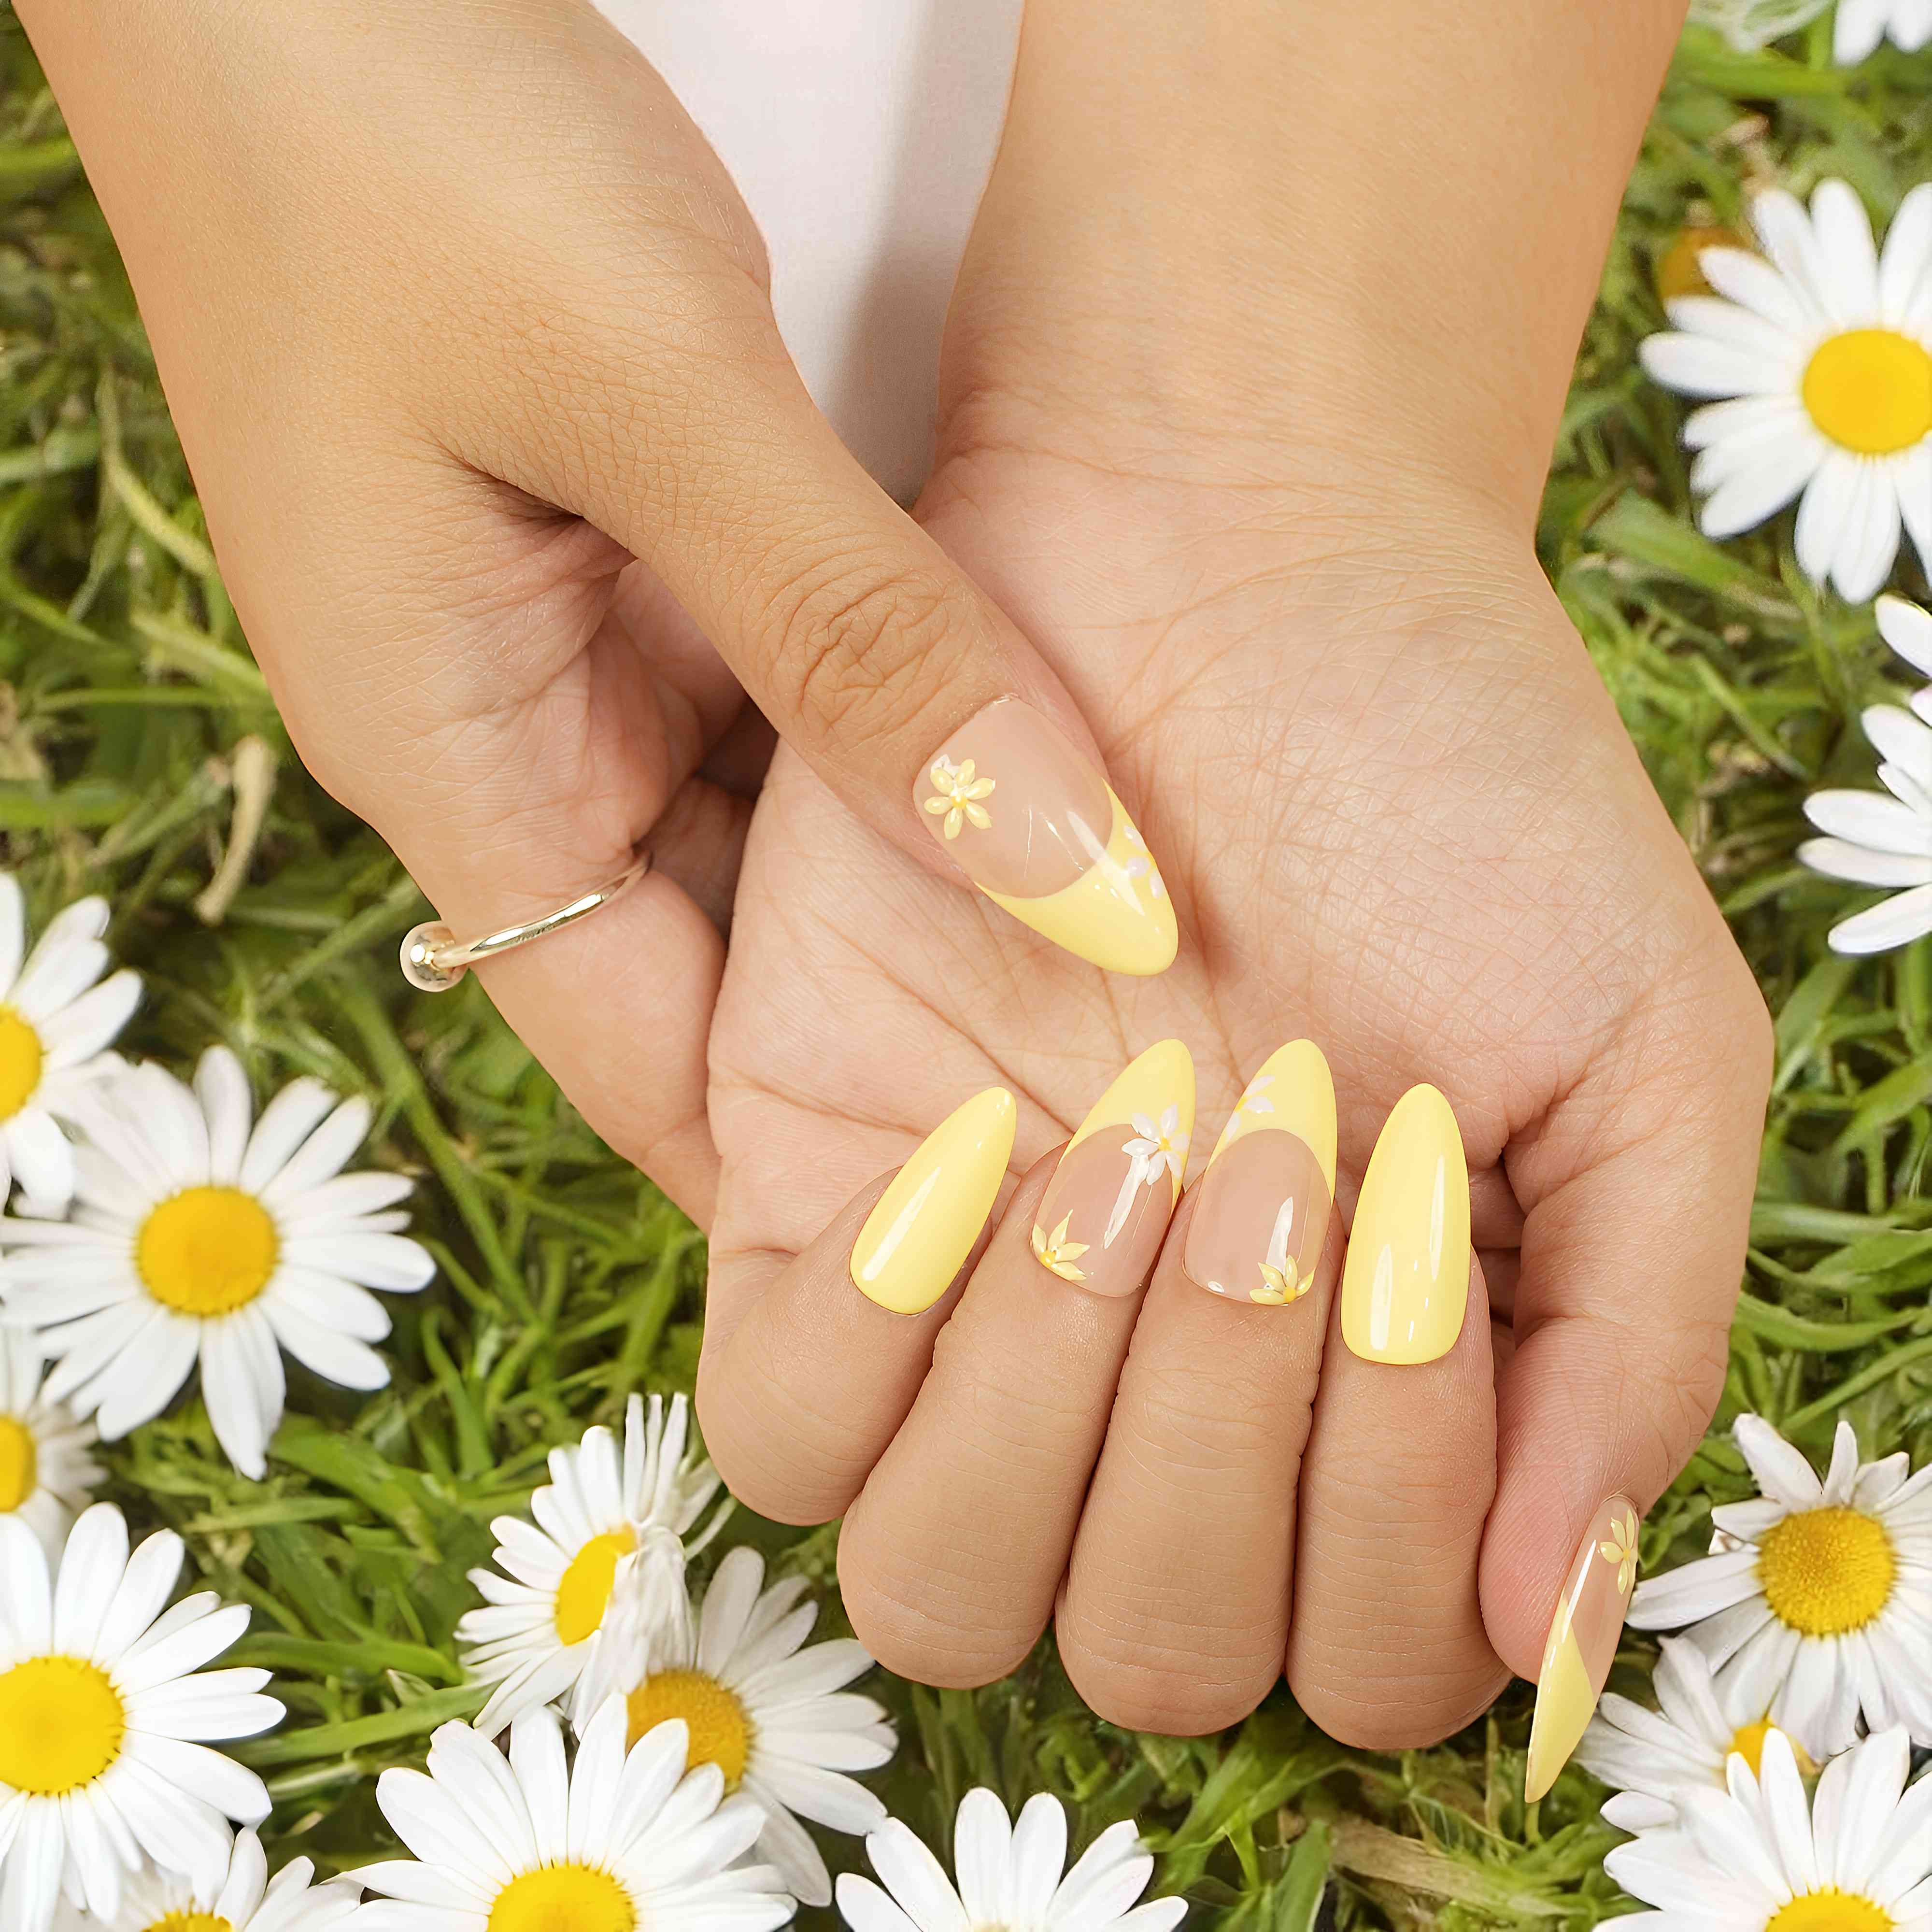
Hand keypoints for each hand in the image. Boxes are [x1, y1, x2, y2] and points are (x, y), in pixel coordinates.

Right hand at [19, 0, 1175, 1227]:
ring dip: (921, 875)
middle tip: (1123, 1099)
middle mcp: (516, 738)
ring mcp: (575, 646)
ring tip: (1125, 963)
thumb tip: (1071, 879)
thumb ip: (863, 643)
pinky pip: (784, 695)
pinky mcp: (633, 554)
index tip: (1005, 1226)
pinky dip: (900, 734)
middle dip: (899, 1031)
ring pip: (775, 829)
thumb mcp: (653, 398)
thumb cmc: (401, 141)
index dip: (812, 1166)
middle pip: (727, 962)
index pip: (642, 1061)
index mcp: (456, 759)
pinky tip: (1043, 762)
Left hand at [694, 0, 1771, 1773]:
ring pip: (940, 1588)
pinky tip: (984, 1130)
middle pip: (1149, 1649)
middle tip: (1275, 1146)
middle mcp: (1163, 1385)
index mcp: (1362, 1387)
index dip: (1395, 1509)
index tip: (1413, 1200)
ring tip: (1125, 1144)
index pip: (1366, 1650)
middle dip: (1226, 1445)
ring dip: (1054, 1414)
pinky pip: (780, 1429)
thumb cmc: (1451, 778)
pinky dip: (883, 1333)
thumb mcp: (1637, 1045)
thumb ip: (1630, 1341)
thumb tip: (1543, 1628)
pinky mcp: (809, 1204)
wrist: (1224, 554)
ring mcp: (973, 1313)